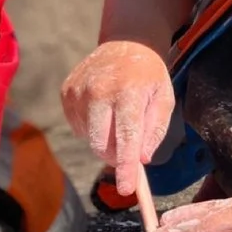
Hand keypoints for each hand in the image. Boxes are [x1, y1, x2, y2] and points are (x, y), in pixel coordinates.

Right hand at [59, 40, 175, 195]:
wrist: (126, 42)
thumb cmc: (149, 74)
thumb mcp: (164, 97)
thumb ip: (155, 129)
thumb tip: (141, 160)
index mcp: (129, 91)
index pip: (126, 136)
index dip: (126, 166)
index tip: (127, 188)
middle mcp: (100, 91)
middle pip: (101, 144)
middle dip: (114, 154)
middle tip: (127, 149)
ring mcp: (79, 91)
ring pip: (88, 137)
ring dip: (104, 138)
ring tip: (117, 114)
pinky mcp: (66, 92)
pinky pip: (78, 126)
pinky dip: (91, 127)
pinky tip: (103, 108)